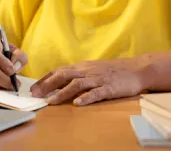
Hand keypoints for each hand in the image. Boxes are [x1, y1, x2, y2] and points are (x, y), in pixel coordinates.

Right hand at [0, 37, 27, 89]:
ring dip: (0, 85)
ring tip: (10, 85)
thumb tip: (15, 67)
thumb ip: (19, 56)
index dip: (3, 64)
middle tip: (14, 84)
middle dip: (4, 80)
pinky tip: (1, 85)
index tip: (12, 71)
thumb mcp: (14, 50)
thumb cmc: (2, 51)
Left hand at [30, 58, 148, 105]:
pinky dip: (86, 98)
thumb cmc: (113, 70)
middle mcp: (87, 71)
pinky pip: (96, 93)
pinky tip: (78, 104)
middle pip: (64, 75)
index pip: (59, 71)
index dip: (45, 79)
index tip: (34, 87)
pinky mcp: (109, 87)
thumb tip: (60, 82)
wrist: (137, 68)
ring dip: (62, 93)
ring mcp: (98, 79)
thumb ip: (77, 75)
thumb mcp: (92, 69)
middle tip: (36, 94)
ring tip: (51, 101)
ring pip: (77, 84)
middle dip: (48, 85)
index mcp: (82, 67)